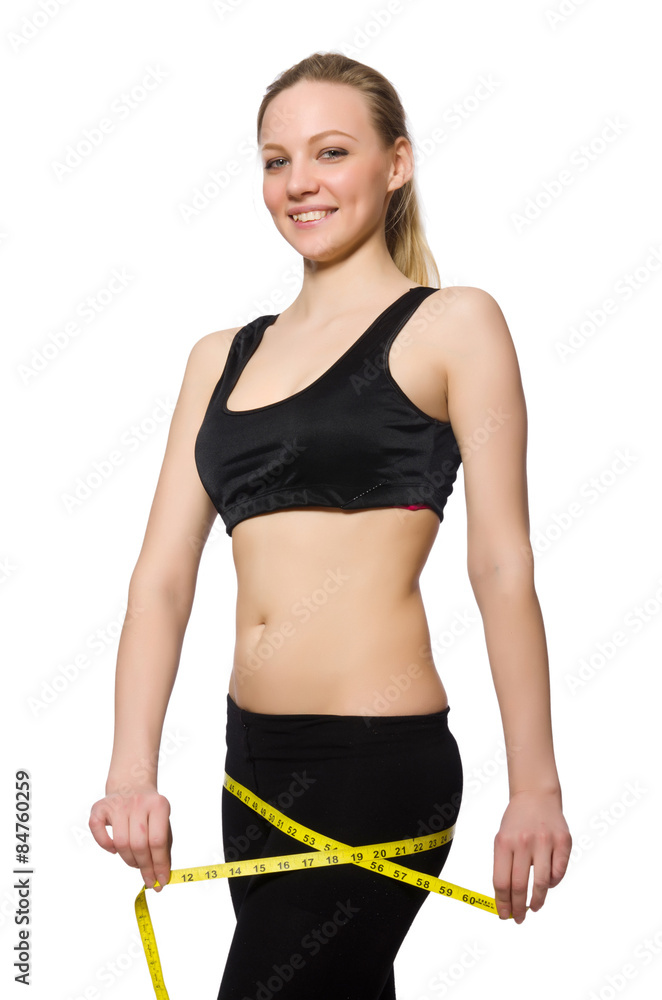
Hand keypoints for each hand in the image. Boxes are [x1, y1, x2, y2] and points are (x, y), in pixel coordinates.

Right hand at [89, 786, 172, 891]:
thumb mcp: (163, 823)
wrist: (132, 784)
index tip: (161, 881)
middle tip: (148, 878)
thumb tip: (162, 877)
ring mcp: (117, 803)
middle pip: (139, 844)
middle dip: (144, 866)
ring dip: (129, 859)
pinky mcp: (99, 807)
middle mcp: (138, 802)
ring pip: (121, 842)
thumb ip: (164, 849)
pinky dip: (105, 846)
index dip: (159, 865)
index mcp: (159, 805)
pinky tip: (114, 849)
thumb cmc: (149, 812)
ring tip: (135, 862)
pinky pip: (98, 832)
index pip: (158, 841)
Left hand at [493, 789, 571, 922]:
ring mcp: (544, 841)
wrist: (536, 796)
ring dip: (537, 901)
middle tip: (518, 919)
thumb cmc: (516, 823)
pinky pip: (558, 873)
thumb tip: (505, 900)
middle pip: (519, 885)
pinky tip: (547, 885)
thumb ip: (503, 866)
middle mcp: (523, 841)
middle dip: (518, 908)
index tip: (503, 915)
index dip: (502, 903)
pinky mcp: (563, 841)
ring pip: (541, 883)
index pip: (501, 881)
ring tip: (533, 908)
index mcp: (504, 842)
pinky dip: (552, 883)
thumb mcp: (503, 839)